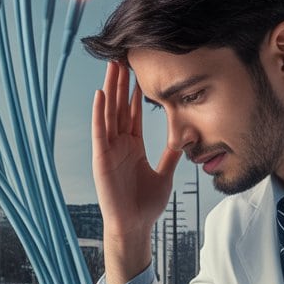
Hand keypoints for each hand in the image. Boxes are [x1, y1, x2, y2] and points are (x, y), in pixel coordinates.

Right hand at [94, 61, 180, 283]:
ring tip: (112, 66)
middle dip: (121, 83)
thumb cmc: (146, 205)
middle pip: (119, 107)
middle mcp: (119, 144)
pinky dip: (99, 113)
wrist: (135, 225)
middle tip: (123, 58)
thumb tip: (183, 138)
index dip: (136, 93)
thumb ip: (171, 155)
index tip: (140, 71)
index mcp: (133, 147)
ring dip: (110, 90)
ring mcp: (109, 150)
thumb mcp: (165, 174)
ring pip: (109, 113)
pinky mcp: (101, 158)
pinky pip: (100, 131)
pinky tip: (101, 94)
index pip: (133, 114)